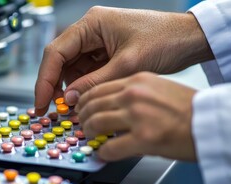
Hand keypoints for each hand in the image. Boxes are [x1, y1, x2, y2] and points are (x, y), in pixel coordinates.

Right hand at [35, 6, 212, 115]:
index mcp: (92, 24)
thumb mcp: (127, 64)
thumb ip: (95, 82)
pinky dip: (83, 89)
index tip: (41, 102)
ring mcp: (97, 44)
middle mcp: (90, 32)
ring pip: (72, 70)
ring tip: (71, 110)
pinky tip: (84, 102)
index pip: (56, 52)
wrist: (189, 40)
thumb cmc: (165, 39)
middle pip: (60, 61)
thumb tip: (70, 99)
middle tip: (52, 111)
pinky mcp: (105, 55)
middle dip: (55, 87)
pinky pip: (86, 74)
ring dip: (70, 90)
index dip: (44, 79)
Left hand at [75, 72, 196, 161]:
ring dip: (91, 133)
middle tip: (84, 124)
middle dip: (84, 117)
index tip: (83, 108)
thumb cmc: (191, 108)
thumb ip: (135, 93)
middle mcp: (134, 95)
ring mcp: (137, 116)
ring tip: (93, 138)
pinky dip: (104, 152)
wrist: (213, 122)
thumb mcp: (159, 88)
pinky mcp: (143, 138)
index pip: (98, 88)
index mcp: (138, 80)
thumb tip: (113, 106)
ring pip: (97, 123)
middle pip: (93, 105)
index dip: (85, 100)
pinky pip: (110, 147)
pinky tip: (105, 153)